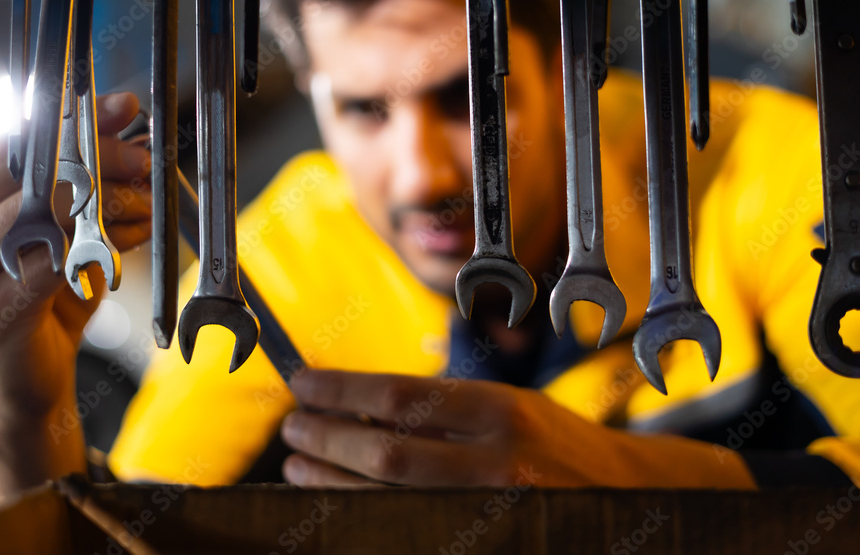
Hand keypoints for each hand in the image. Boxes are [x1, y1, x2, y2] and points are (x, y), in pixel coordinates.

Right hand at [0, 92, 150, 505]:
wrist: (24, 387)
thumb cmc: (45, 305)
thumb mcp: (70, 235)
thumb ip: (91, 187)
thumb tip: (131, 133)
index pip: (16, 144)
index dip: (73, 121)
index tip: (123, 109)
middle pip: (31, 169)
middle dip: (99, 155)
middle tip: (144, 158)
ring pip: (49, 211)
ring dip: (111, 202)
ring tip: (146, 205)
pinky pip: (58, 261)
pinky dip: (104, 245)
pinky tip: (129, 241)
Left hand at [281, 370, 756, 488]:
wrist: (629, 496)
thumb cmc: (553, 444)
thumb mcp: (507, 407)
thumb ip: (440, 410)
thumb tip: (354, 406)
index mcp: (501, 411)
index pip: (400, 395)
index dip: (341, 390)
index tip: (301, 383)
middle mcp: (498, 462)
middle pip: (386, 451)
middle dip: (327, 438)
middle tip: (292, 429)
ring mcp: (494, 513)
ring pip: (388, 499)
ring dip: (332, 480)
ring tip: (299, 464)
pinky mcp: (489, 544)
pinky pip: (407, 532)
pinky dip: (365, 517)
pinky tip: (338, 505)